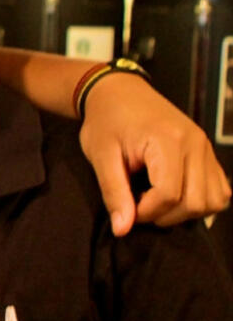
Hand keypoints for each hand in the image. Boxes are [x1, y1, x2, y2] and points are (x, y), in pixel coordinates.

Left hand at [80, 73, 230, 235]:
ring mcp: (206, 148)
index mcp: (168, 140)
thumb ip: (114, 192)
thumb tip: (123, 229)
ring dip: (185, 212)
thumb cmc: (106, 120)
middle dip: (165, 215)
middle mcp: (195, 144)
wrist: (118, 92)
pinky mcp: (208, 153)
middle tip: (138, 207)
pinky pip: (220, 190)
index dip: (147, 212)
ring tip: (155, 201)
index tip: (126, 209)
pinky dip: (201, 201)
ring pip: (213, 201)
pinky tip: (174, 196)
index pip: (170, 194)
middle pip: (196, 202)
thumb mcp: (100, 155)